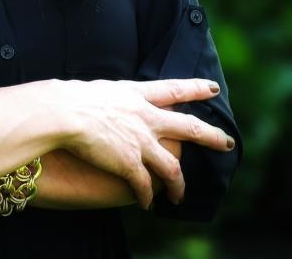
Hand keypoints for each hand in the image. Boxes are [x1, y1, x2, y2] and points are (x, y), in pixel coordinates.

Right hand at [57, 78, 230, 210]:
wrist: (64, 113)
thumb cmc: (71, 98)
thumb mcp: (100, 90)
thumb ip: (111, 98)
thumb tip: (106, 101)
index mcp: (136, 95)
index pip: (173, 90)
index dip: (195, 88)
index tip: (213, 88)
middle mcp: (146, 118)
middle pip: (189, 128)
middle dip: (211, 137)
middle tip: (227, 143)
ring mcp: (141, 142)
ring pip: (172, 168)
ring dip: (179, 185)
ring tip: (180, 196)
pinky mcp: (130, 164)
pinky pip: (145, 186)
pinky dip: (147, 197)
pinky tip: (147, 204)